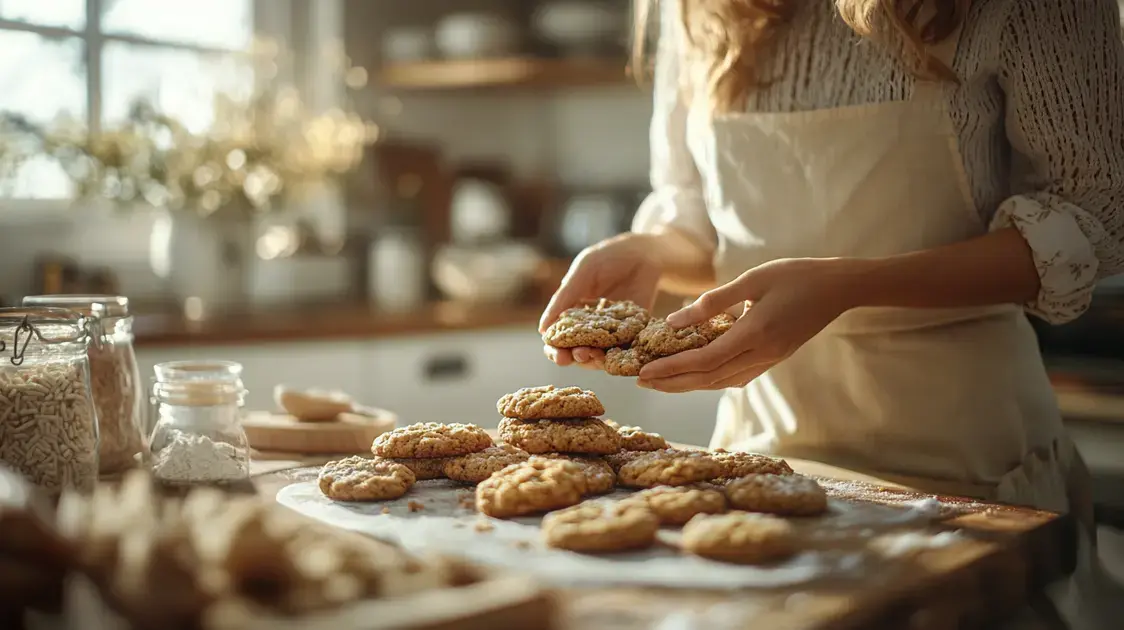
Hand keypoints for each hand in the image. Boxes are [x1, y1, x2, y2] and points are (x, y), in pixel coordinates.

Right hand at [540, 233, 662, 369]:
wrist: (644, 252)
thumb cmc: (608, 258)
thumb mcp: (583, 272)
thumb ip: (564, 298)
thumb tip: (542, 330)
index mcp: (571, 313)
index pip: (558, 338)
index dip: (555, 350)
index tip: (558, 355)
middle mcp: (589, 327)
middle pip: (576, 351)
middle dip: (573, 358)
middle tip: (576, 356)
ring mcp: (611, 332)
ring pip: (598, 355)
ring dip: (594, 360)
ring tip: (594, 356)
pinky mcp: (632, 334)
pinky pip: (624, 350)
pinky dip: (620, 357)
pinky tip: (618, 357)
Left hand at [637, 258, 859, 391]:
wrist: (839, 288)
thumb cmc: (796, 275)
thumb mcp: (752, 279)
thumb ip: (713, 302)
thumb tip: (674, 321)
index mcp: (755, 333)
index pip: (705, 361)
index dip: (672, 369)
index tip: (643, 373)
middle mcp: (762, 354)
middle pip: (709, 379)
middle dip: (672, 383)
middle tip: (641, 383)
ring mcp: (769, 360)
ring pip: (722, 382)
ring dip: (688, 384)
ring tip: (659, 382)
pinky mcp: (773, 358)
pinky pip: (736, 376)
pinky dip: (711, 379)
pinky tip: (695, 375)